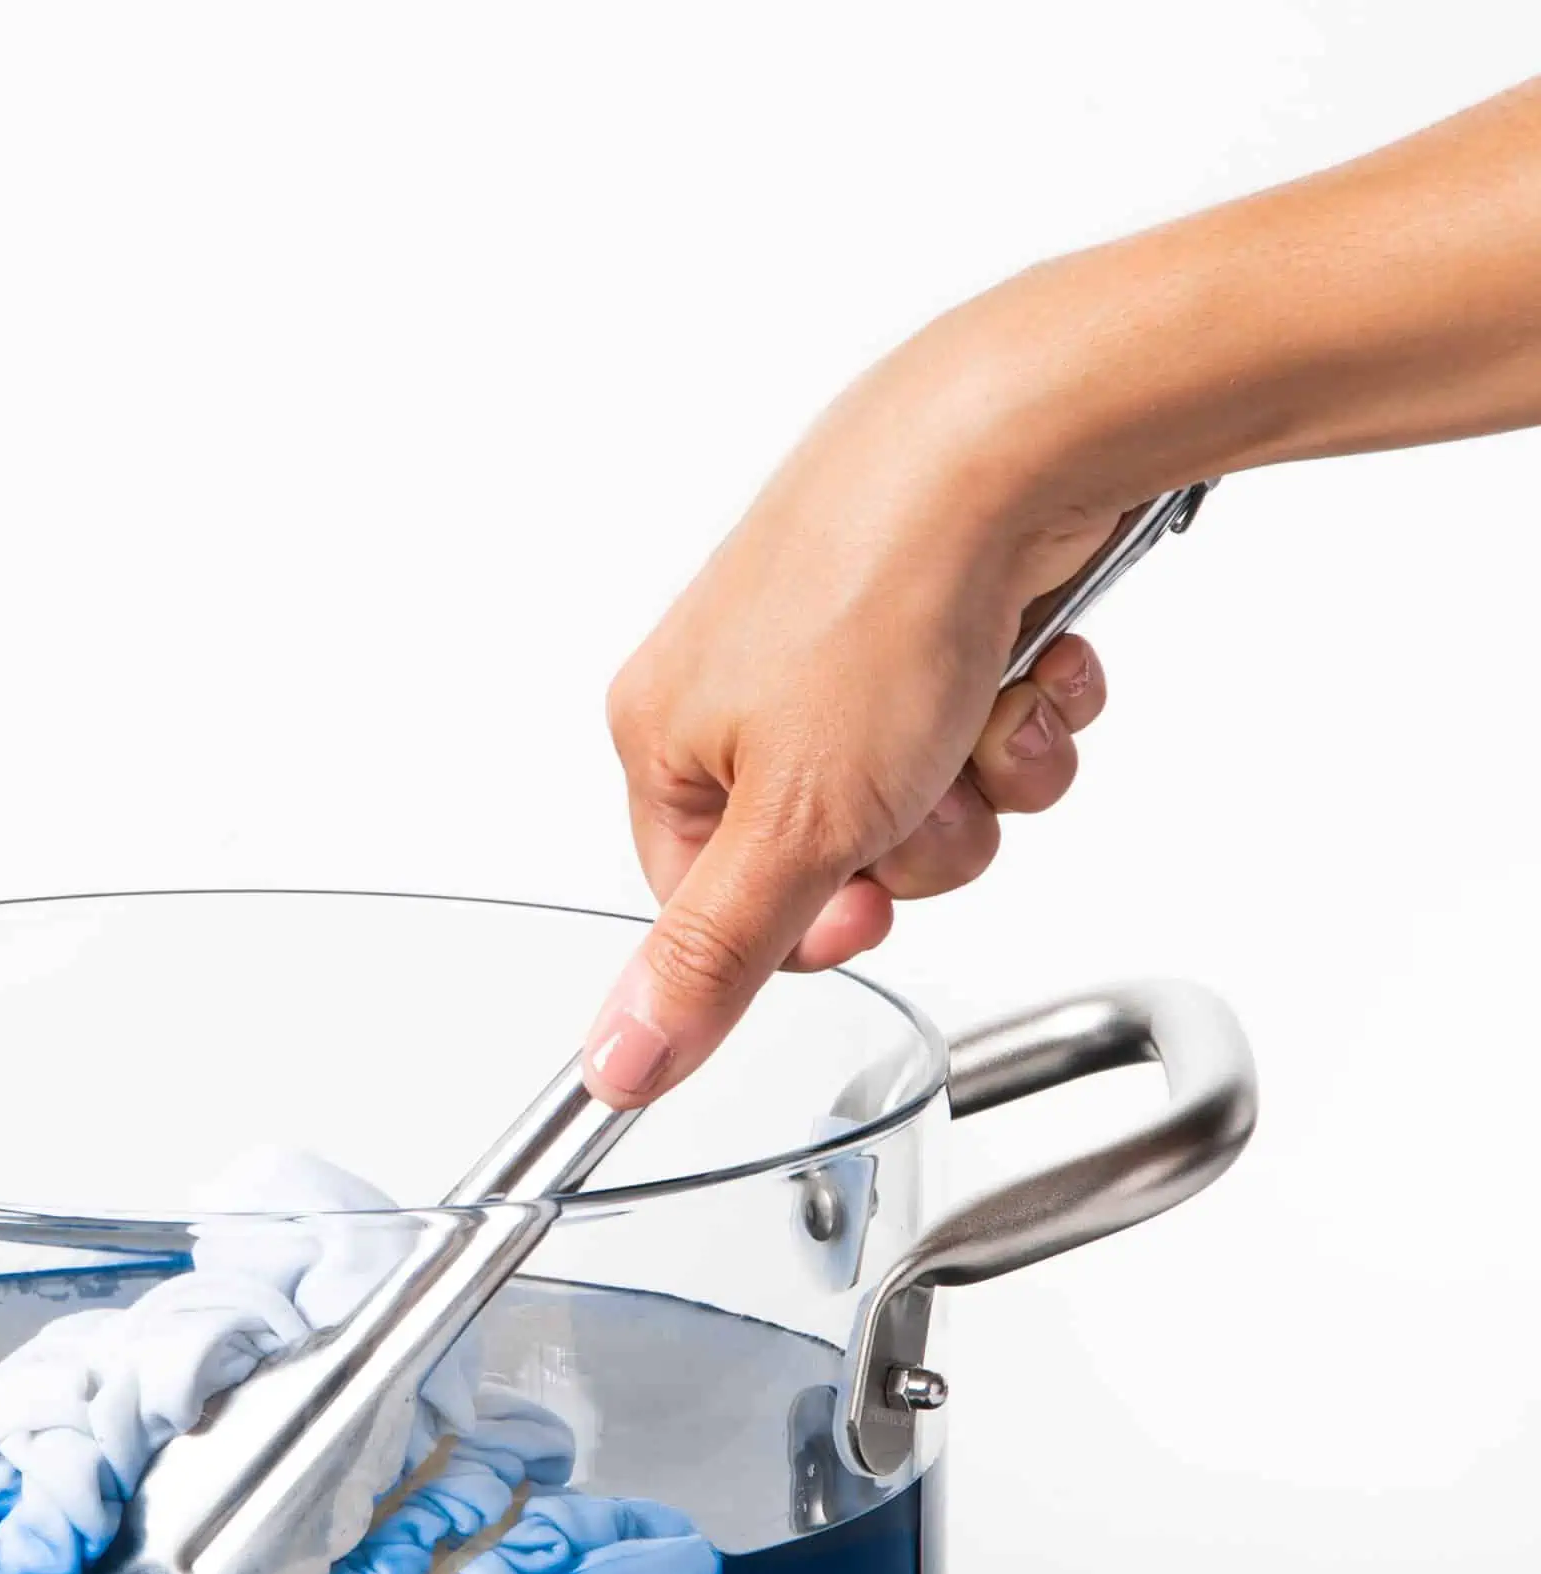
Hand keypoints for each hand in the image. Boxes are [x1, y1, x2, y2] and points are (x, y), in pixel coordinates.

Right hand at [584, 320, 1129, 1106]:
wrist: (1012, 434)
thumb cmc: (880, 591)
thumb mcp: (792, 827)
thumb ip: (712, 962)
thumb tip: (617, 1067)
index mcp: (665, 736)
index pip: (718, 908)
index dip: (814, 920)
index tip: (866, 893)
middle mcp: (741, 689)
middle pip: (836, 861)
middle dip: (918, 840)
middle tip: (930, 782)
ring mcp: (839, 649)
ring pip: (927, 800)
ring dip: (984, 777)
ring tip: (986, 705)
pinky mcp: (930, 614)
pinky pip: (983, 725)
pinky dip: (1024, 709)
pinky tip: (1027, 659)